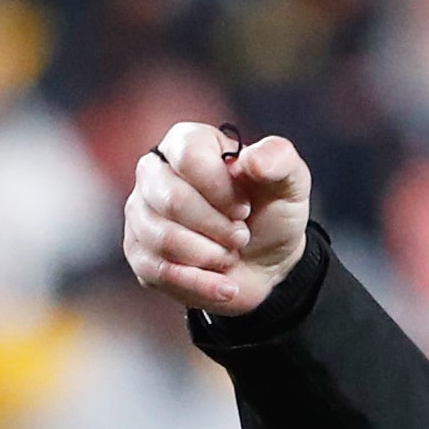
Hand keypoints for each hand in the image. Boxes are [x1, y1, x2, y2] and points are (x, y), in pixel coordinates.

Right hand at [123, 121, 311, 315]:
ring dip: (212, 255)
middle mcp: (154, 172)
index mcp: (187, 143)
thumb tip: (253, 161)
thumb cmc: (270, 213)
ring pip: (164, 239)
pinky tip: (225, 285)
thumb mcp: (289, 184)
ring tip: (231, 253)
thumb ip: (280, 160)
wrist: (264, 263)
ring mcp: (140, 213)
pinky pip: (160, 272)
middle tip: (241, 235)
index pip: (188, 157)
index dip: (223, 190)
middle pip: (173, 200)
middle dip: (221, 228)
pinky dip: (202, 285)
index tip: (246, 208)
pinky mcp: (138, 252)